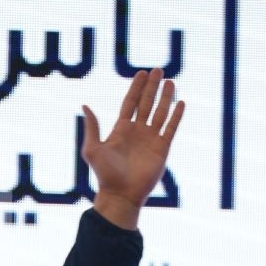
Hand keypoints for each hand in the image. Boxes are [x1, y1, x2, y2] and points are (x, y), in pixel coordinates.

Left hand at [82, 69, 184, 229]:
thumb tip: (85, 106)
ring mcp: (151, 140)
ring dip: (166, 97)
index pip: (131, 102)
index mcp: (121, 129)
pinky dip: (176, 116)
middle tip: (159, 70)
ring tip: (171, 82)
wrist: (121, 195)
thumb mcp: (93, 149)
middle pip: (147, 103)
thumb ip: (92, 127)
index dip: (136, 87)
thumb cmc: (105, 175)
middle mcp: (137, 132)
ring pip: (161, 113)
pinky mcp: (162, 149)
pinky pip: (171, 128)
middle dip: (152, 87)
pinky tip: (180, 103)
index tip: (142, 73)